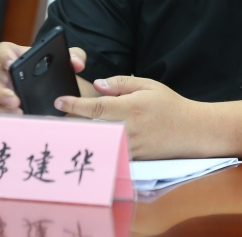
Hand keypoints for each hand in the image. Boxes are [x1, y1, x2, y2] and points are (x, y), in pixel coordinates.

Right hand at [0, 42, 87, 113]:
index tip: (11, 64)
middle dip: (0, 91)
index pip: (2, 50)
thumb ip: (75, 56)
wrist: (62, 96)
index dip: (3, 55)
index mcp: (16, 57)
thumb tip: (76, 63)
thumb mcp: (68, 64)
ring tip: (17, 115)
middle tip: (16, 101)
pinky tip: (14, 123)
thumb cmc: (58, 76)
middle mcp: (3, 74)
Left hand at [54, 76, 207, 159]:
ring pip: (98, 142)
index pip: (96, 107)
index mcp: (131, 107)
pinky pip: (109, 152)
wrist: (192, 131)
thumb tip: (98, 84)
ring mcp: (130, 146)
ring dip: (80, 137)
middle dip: (70, 124)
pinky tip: (85, 144)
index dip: (74, 105)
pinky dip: (96, 148)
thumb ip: (121, 83)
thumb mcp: (148, 85)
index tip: (58, 101)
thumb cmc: (169, 105)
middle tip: (49, 120)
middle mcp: (128, 128)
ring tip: (61, 132)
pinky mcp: (133, 159)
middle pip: (91, 128)